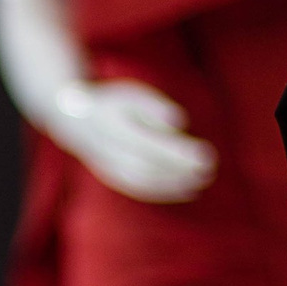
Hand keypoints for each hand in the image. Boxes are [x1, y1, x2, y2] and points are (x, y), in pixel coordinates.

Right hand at [48, 79, 217, 202]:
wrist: (75, 122)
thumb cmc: (112, 103)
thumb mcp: (132, 94)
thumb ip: (154, 106)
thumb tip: (178, 122)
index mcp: (115, 128)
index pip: (152, 145)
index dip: (178, 152)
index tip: (203, 154)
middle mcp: (110, 152)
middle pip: (150, 165)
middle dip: (181, 170)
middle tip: (210, 167)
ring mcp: (109, 168)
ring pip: (145, 180)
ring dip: (175, 183)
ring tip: (203, 180)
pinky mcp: (114, 177)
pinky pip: (141, 188)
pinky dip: (165, 191)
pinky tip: (188, 190)